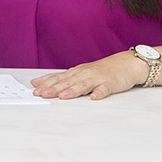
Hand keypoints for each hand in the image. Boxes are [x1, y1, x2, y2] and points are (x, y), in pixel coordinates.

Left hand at [30, 50, 144, 99]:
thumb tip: (41, 82)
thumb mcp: (82, 72)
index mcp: (77, 72)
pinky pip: (105, 89)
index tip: (35, 89)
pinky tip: (94, 97)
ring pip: (83, 85)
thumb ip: (64, 78)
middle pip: (67, 81)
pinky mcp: (111, 83)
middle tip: (42, 94)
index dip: (46, 84)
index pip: (59, 78)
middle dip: (54, 88)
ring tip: (63, 96)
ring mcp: (98, 78)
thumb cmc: (103, 70)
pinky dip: (99, 92)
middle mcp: (85, 73)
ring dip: (73, 90)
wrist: (127, 63)